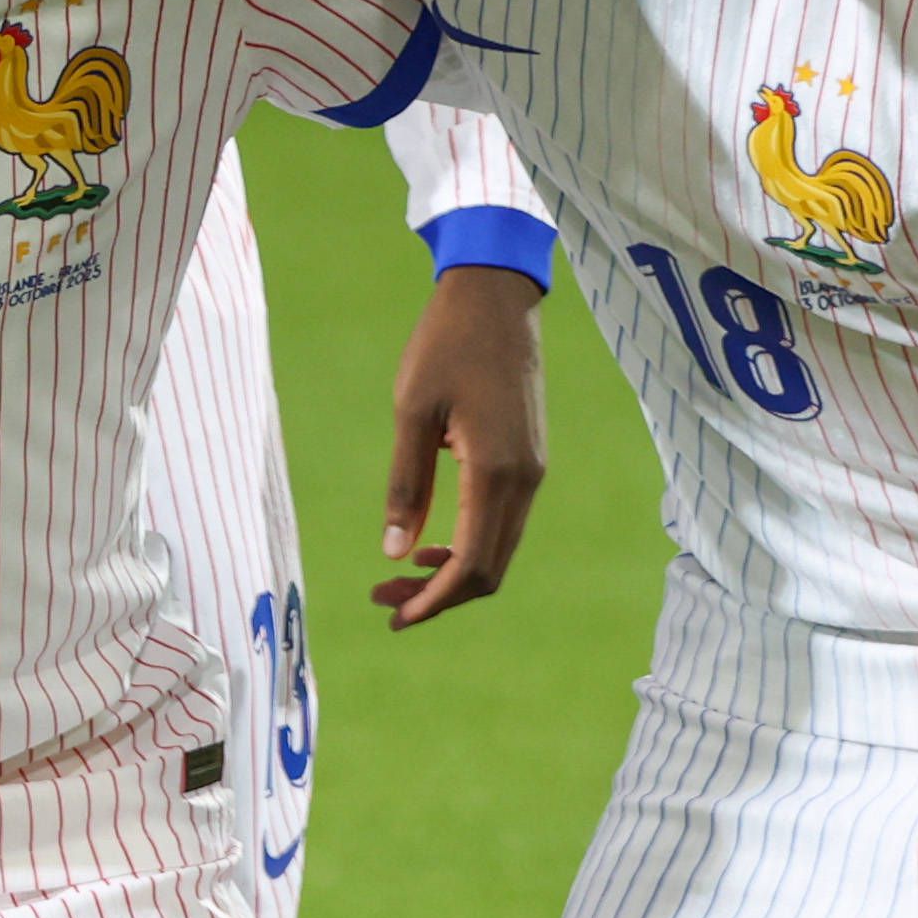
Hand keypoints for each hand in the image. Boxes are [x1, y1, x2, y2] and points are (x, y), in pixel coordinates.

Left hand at [369, 262, 550, 625]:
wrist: (496, 300)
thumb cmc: (446, 346)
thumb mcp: (412, 413)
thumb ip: (406, 484)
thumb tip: (395, 553)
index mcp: (496, 472)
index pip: (473, 564)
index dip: (435, 601)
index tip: (395, 617)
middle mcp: (525, 480)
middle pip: (491, 569)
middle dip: (440, 596)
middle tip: (383, 601)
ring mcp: (533, 471)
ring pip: (499, 549)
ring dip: (452, 574)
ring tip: (398, 579)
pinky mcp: (529, 460)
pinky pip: (503, 523)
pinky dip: (469, 545)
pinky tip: (429, 545)